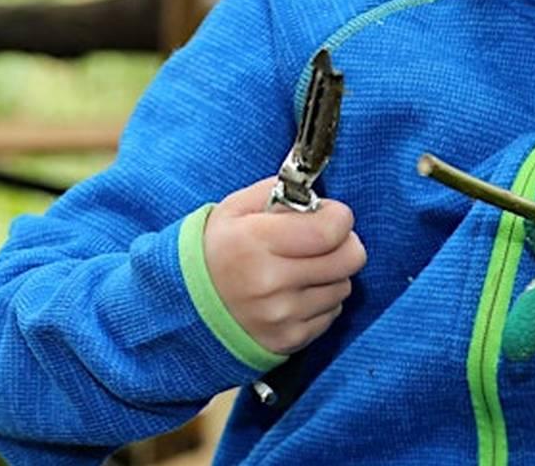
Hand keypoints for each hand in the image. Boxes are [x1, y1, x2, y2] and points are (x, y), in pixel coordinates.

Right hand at [203, 177, 366, 355]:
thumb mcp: (235, 209)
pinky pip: (331, 314)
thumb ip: (280, 194)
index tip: (330, 214)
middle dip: (344, 243)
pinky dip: (320, 301)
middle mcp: (270, 283)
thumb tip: (320, 199)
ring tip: (302, 268)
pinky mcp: (288, 340)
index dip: (339, 216)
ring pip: (343, 287)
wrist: (185, 307)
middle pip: (348, 260)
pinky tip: (295, 293)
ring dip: (331, 274)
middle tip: (325, 239)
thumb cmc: (214, 250)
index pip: (330, 231)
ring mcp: (280, 316)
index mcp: (255, 242)